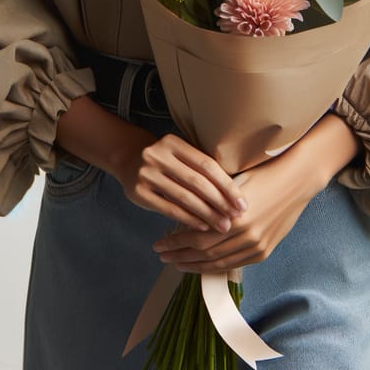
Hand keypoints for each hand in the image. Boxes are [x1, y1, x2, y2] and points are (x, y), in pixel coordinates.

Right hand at [117, 131, 248, 233]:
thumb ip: (200, 166)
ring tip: (223, 225)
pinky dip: (188, 218)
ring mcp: (147, 173)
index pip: (206, 165)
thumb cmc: (165, 160)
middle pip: (197, 182)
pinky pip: (169, 208)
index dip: (226, 185)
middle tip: (236, 217)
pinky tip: (203, 226)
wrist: (128, 159)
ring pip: (184, 197)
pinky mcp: (139, 192)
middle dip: (220, 202)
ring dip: (207, 214)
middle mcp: (158, 155)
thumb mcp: (180, 154)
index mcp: (173, 142)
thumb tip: (235, 191)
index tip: (241, 202)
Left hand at [152, 113, 358, 272]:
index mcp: (234, 216)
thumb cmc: (262, 172)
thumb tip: (184, 215)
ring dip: (195, 265)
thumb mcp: (232, 182)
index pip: (196, 236)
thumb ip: (210, 201)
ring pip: (219, 263)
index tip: (158, 244)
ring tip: (177, 263)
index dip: (175, 242)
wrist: (296, 179)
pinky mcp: (265, 251)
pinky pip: (235, 264)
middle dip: (180, 256)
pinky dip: (216, 267)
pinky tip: (203, 264)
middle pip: (205, 253)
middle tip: (162, 256)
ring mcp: (257, 246)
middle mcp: (246, 235)